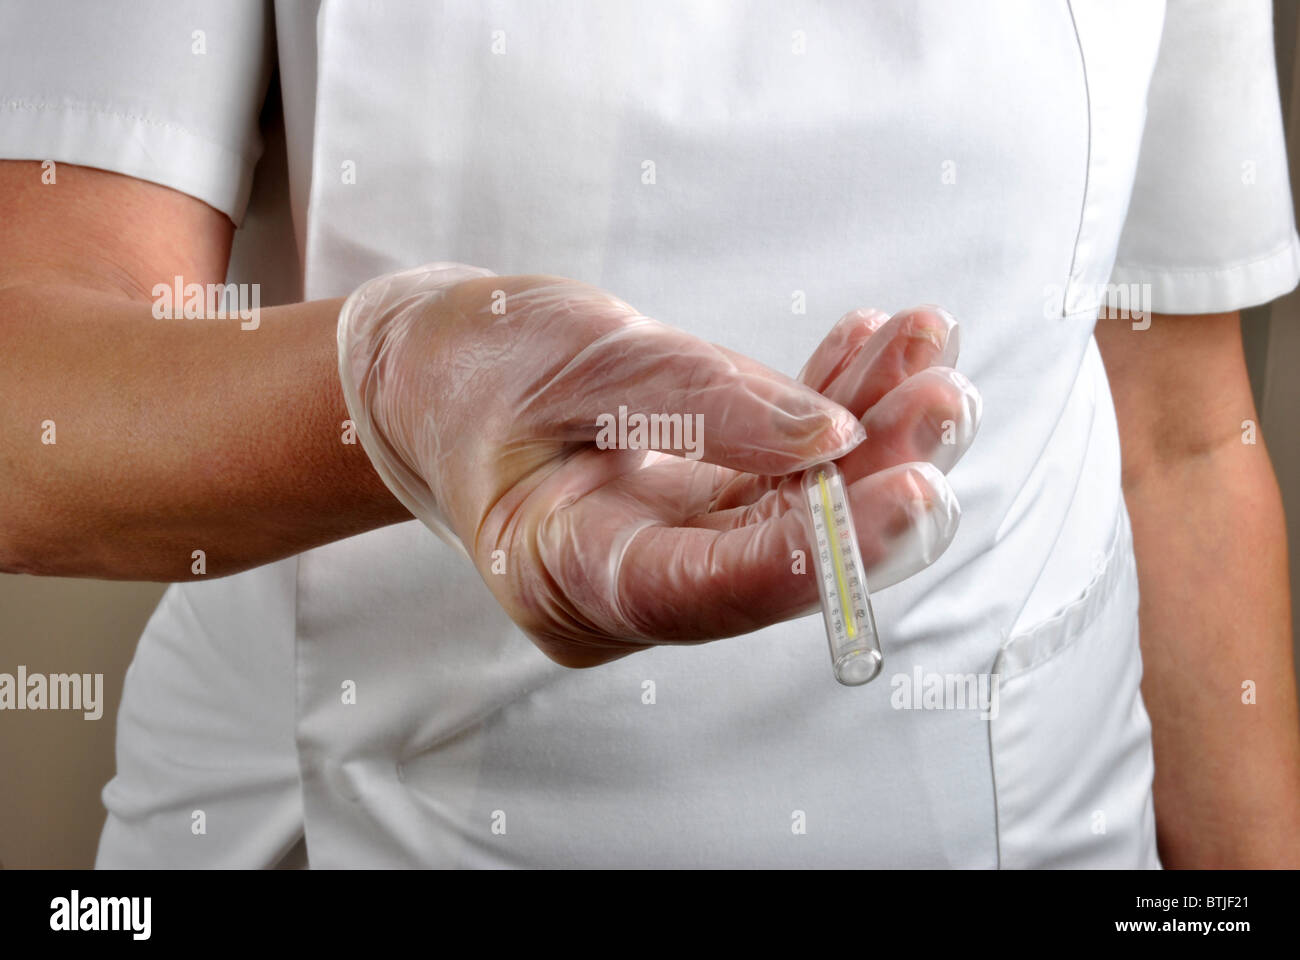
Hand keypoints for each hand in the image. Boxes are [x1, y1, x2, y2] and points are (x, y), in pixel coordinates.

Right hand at [338, 264, 978, 665]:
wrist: (437, 373)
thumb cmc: (476, 366)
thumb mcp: (581, 361)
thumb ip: (707, 402)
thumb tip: (837, 439)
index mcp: (565, 574)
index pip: (709, 589)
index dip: (818, 551)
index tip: (910, 492)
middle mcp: (630, 589)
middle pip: (776, 559)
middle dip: (874, 486)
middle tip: (946, 402)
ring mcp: (672, 553)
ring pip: (798, 515)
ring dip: (875, 439)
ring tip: (929, 354)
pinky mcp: (700, 511)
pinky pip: (784, 477)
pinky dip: (833, 412)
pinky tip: (877, 348)